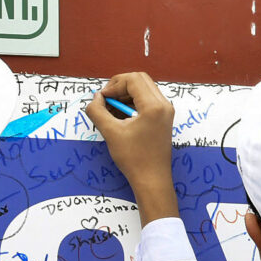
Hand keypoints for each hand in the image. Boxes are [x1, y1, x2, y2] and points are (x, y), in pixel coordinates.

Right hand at [90, 73, 179, 223]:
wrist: (152, 180)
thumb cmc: (135, 159)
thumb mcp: (111, 132)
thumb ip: (97, 111)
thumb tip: (95, 98)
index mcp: (154, 106)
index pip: (132, 79)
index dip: (113, 85)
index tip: (102, 99)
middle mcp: (164, 105)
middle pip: (140, 79)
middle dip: (119, 86)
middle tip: (106, 100)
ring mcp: (165, 112)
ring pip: (144, 89)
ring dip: (125, 94)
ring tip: (110, 110)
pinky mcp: (163, 118)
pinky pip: (147, 100)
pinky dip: (132, 103)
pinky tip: (120, 116)